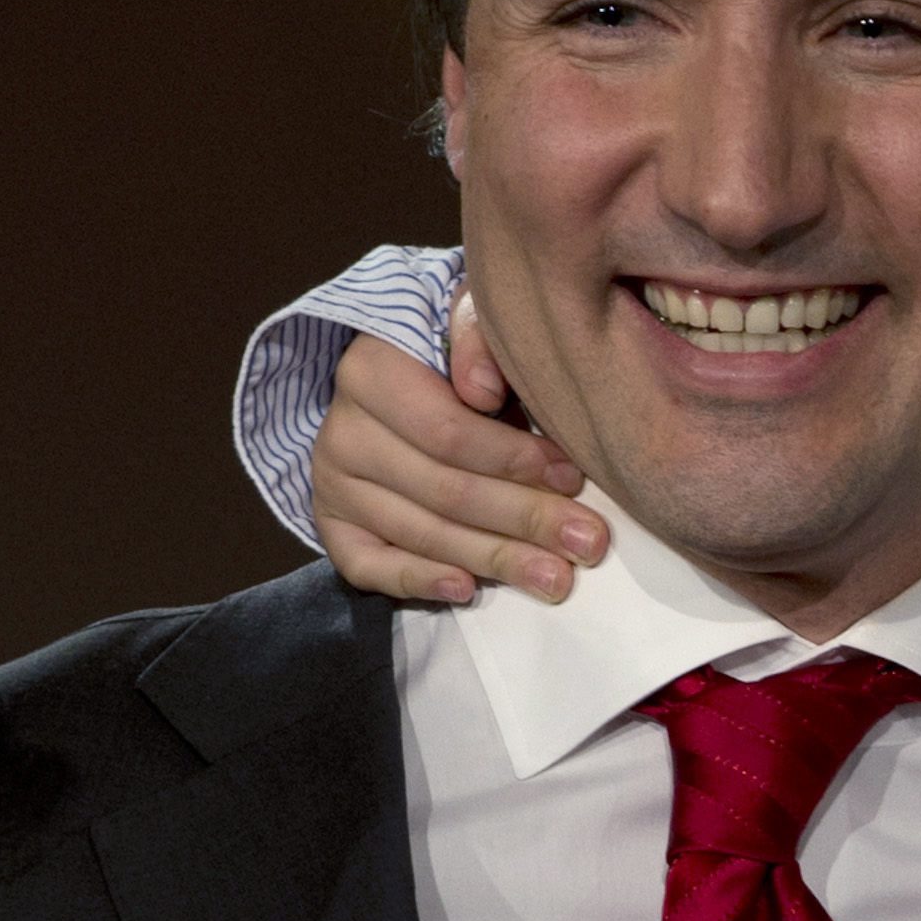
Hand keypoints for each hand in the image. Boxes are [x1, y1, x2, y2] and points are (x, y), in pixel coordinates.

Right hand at [320, 314, 606, 604]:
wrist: (400, 385)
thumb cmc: (454, 363)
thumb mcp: (472, 331)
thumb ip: (481, 342)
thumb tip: (482, 391)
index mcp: (370, 372)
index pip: (447, 432)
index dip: (514, 460)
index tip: (572, 477)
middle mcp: (343, 431)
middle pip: (444, 489)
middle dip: (524, 518)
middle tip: (586, 542)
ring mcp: (333, 484)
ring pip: (421, 532)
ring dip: (495, 559)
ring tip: (556, 576)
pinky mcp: (334, 527)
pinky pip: (368, 567)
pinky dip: (418, 582)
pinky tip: (466, 589)